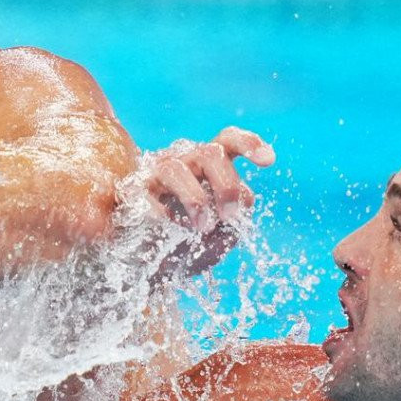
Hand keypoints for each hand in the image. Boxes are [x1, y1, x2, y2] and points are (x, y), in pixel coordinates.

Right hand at [143, 127, 274, 278]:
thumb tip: (235, 216)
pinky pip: (148, 197)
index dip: (249, 144)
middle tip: (230, 217)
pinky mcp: (131, 190)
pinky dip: (163, 218)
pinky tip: (168, 231)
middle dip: (226, 185)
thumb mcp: (214, 241)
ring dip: (195, 200)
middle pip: (209, 153)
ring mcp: (155, 173)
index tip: (269, 161)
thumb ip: (229, 230)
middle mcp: (183, 161)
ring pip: (176, 169)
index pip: (228, 141)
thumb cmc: (182, 243)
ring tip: (200, 228)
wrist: (139, 259)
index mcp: (207, 166)